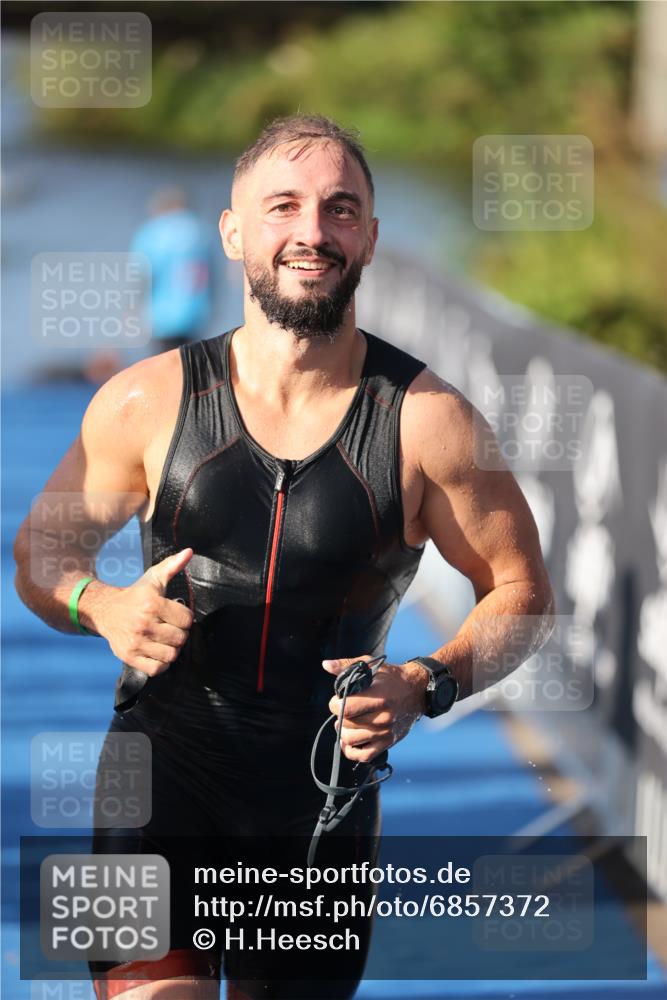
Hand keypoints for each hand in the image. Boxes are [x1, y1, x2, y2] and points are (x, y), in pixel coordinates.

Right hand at [95, 549, 193, 674]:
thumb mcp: (154, 578)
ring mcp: (135, 642)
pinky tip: (157, 651)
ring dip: (171, 649)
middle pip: (180, 638)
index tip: (176, 615)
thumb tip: (189, 552)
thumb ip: (173, 565)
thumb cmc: (135, 595)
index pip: (187, 619)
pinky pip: (156, 669)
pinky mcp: (129, 657)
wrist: (105, 610)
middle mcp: (143, 624)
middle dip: (179, 633)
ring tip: (165, 640)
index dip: (185, 618)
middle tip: (171, 628)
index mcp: (152, 604)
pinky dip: (161, 663)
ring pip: (171, 655)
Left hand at [323, 654, 429, 762]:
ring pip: (351, 740)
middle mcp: (383, 717)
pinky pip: (364, 756)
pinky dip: (351, 751)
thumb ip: (346, 666)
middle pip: (346, 724)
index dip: (335, 704)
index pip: (346, 708)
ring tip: (347, 722)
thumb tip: (326, 665)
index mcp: (379, 697)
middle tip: (344, 709)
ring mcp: (385, 732)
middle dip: (339, 715)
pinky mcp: (388, 742)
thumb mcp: (371, 666)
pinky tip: (349, 741)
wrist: (417, 691)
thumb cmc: (392, 677)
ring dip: (343, 731)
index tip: (337, 699)